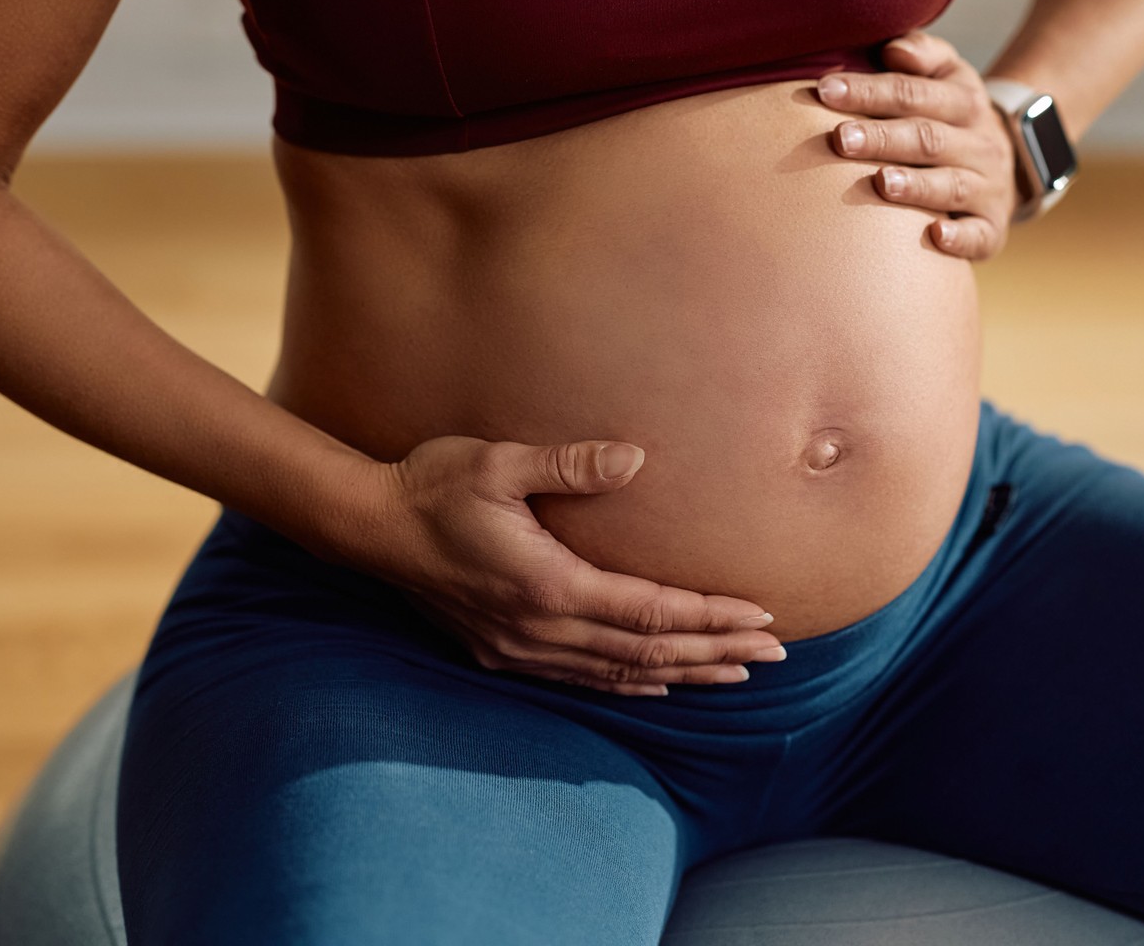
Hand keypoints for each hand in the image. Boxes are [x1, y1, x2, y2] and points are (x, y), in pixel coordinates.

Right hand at [373, 434, 785, 695]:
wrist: (368, 526)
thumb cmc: (434, 484)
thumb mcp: (499, 462)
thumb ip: (569, 464)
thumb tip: (635, 458)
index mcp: (548, 585)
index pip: (650, 613)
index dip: (710, 617)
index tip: (761, 617)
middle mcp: (539, 628)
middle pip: (647, 653)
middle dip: (715, 653)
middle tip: (775, 657)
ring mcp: (520, 647)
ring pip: (618, 674)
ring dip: (681, 675)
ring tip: (733, 674)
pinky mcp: (502, 651)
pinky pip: (582, 677)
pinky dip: (629, 683)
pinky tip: (657, 684)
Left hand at [815, 31, 1019, 259]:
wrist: (1014, 162)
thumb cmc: (952, 115)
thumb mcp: (948, 74)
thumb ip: (921, 53)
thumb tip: (893, 49)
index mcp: (963, 100)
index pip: (911, 93)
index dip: (869, 91)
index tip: (825, 91)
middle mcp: (978, 143)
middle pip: (927, 138)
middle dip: (882, 138)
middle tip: (840, 139)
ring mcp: (987, 187)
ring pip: (951, 185)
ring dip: (916, 186)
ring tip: (882, 183)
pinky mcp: (991, 228)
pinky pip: (979, 234)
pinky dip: (959, 238)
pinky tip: (935, 236)